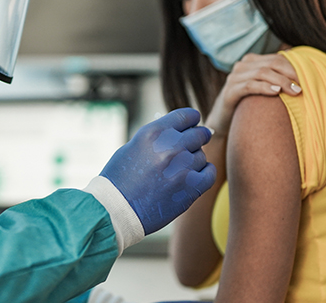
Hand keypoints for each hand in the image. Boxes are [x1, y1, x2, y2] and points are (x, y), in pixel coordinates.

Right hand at [100, 108, 215, 234]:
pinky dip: (204, 173)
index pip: (186, 116)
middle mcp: (171, 146)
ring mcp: (183, 167)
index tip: (192, 124)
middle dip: (197, 138)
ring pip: (202, 156)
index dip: (192, 119)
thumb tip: (179, 132)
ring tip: (179, 170)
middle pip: (199, 134)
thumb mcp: (133, 147)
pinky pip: (209, 173)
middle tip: (194, 144)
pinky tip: (195, 177)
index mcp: (154, 132)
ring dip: (194, 160)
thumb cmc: (119, 179)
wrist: (116, 209)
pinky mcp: (191, 187)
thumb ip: (158, 138)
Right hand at [206, 53, 299, 135]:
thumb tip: (303, 76)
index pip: (277, 58)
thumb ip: (276, 79)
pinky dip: (264, 87)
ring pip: (262, 72)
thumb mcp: (263, 88)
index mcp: (251, 61)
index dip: (293, 67)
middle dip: (290, 74)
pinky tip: (276, 92)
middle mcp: (241, 66)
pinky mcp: (229, 92)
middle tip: (302, 87)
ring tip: (295, 92)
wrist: (224, 121)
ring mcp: (233, 78)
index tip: (307, 80)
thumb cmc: (249, 104)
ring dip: (281, 81)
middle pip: (271, 63)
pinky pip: (249, 85)